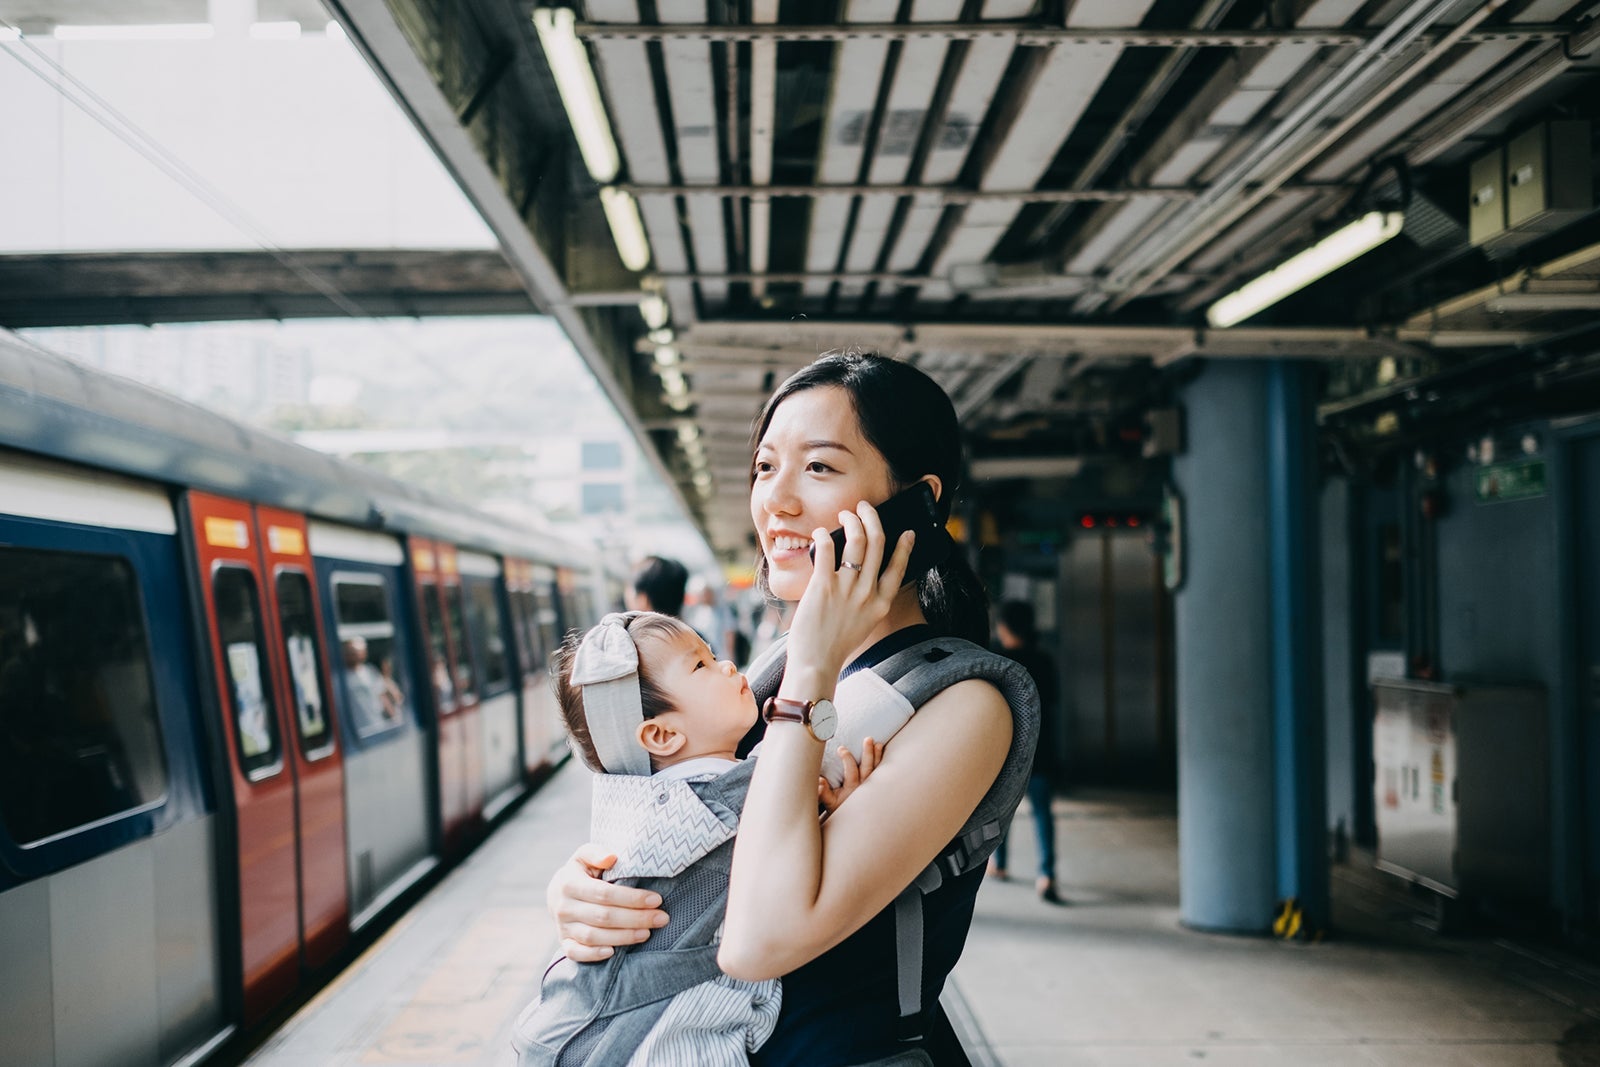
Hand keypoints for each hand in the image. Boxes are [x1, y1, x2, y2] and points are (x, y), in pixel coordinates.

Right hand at [546, 843, 668, 960]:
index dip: (632, 898)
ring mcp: (562, 926)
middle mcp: (563, 907)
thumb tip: (611, 857)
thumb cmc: (580, 872)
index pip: (604, 893)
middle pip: (603, 917)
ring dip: (623, 937)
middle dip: (636, 918)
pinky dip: (593, 954)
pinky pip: (575, 952)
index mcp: (569, 883)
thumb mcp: (585, 855)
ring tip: (647, 933)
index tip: (656, 899)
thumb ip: (596, 852)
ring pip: (593, 936)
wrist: (557, 893)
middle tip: (661, 918)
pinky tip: (613, 952)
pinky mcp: (564, 942)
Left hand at [784, 501, 914, 689]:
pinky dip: (824, 535)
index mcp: (880, 603)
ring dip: (851, 520)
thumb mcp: (862, 622)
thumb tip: (859, 568)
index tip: (907, 532)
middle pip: (877, 543)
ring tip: (844, 515)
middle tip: (864, 508)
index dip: (904, 546)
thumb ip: (866, 598)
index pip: (899, 567)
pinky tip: (821, 533)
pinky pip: (827, 549)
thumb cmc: (835, 644)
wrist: (816, 663)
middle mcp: (868, 593)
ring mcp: (847, 589)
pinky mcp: (823, 587)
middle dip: (872, 518)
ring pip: (857, 540)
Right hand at [818, 737, 882, 814]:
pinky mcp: (875, 784)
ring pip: (876, 769)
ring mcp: (871, 786)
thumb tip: (819, 781)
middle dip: (868, 753)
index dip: (847, 759)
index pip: (851, 771)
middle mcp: (864, 787)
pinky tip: (882, 750)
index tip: (841, 748)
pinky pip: (881, 771)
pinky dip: (882, 761)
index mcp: (851, 789)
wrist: (852, 820)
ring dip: (877, 755)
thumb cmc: (838, 808)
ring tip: (879, 743)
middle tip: (868, 739)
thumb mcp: (829, 802)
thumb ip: (823, 792)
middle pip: (868, 768)